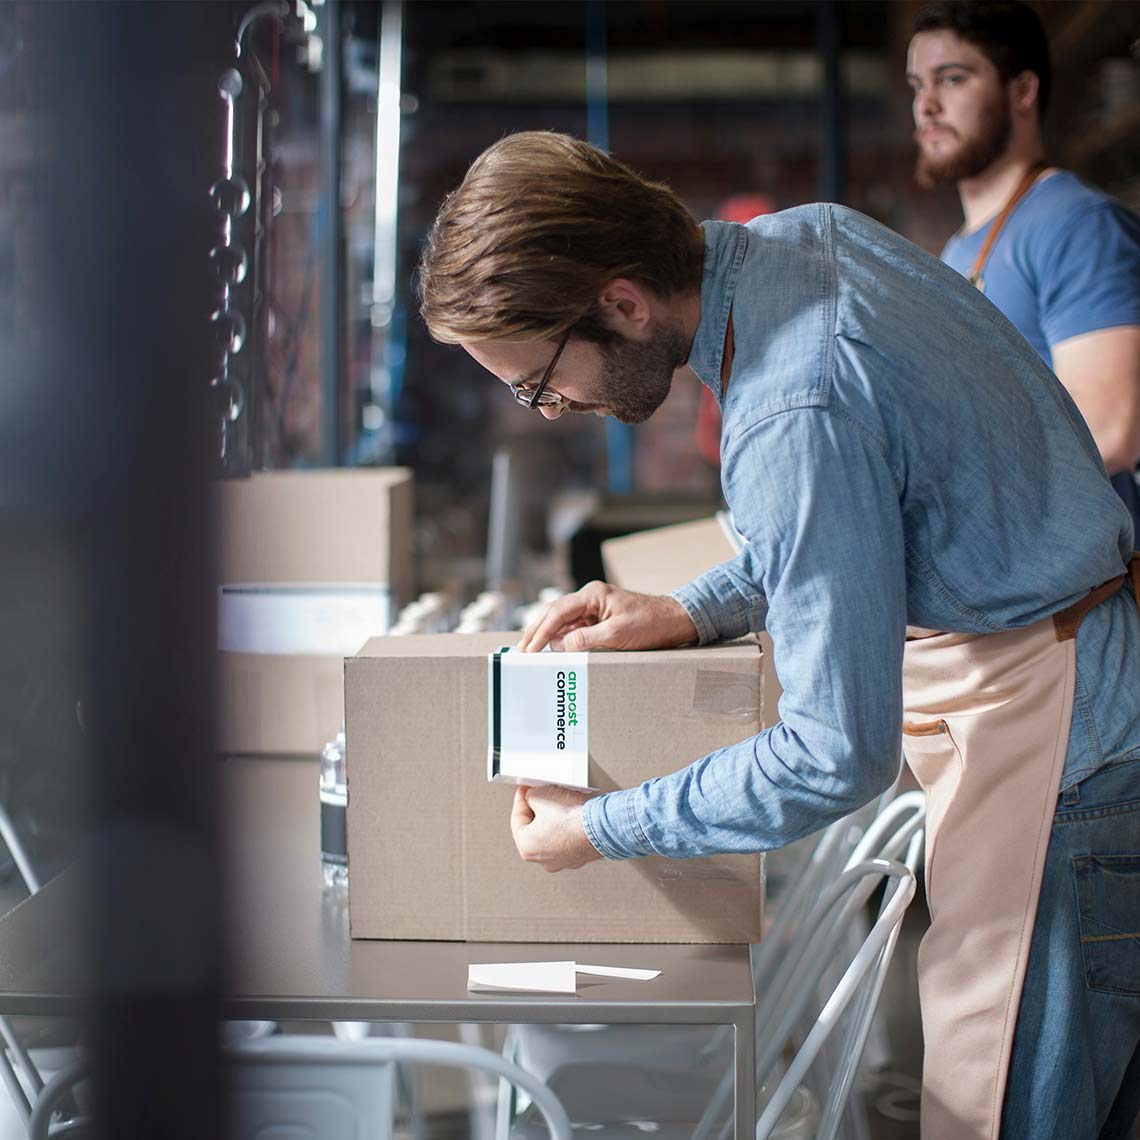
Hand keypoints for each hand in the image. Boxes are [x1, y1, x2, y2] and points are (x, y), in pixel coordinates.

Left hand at [510, 785, 602, 871]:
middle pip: (534, 828)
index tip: (525, 790)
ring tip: (559, 802)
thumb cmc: (572, 819)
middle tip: (542, 794)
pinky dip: (568, 826)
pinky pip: (569, 838)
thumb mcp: (541, 795)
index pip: (517, 818)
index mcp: (527, 848)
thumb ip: (530, 795)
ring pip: (552, 834)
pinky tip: (572, 813)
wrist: (601, 828)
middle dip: (538, 809)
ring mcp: (563, 860)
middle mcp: (543, 860)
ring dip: (554, 818)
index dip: (520, 799)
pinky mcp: (579, 856)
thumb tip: (532, 795)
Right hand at [517, 581, 697, 653]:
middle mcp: (590, 598)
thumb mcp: (617, 634)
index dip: (541, 632)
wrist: (675, 620)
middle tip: (521, 650)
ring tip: (530, 650)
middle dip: (537, 632)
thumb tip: (559, 646)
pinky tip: (552, 648)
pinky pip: (574, 627)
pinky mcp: (600, 618)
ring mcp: (595, 607)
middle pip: (555, 614)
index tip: (529, 648)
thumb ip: (586, 639)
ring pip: (562, 620)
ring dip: (546, 635)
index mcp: (593, 595)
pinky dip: (561, 638)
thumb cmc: (651, 624)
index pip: (558, 613)